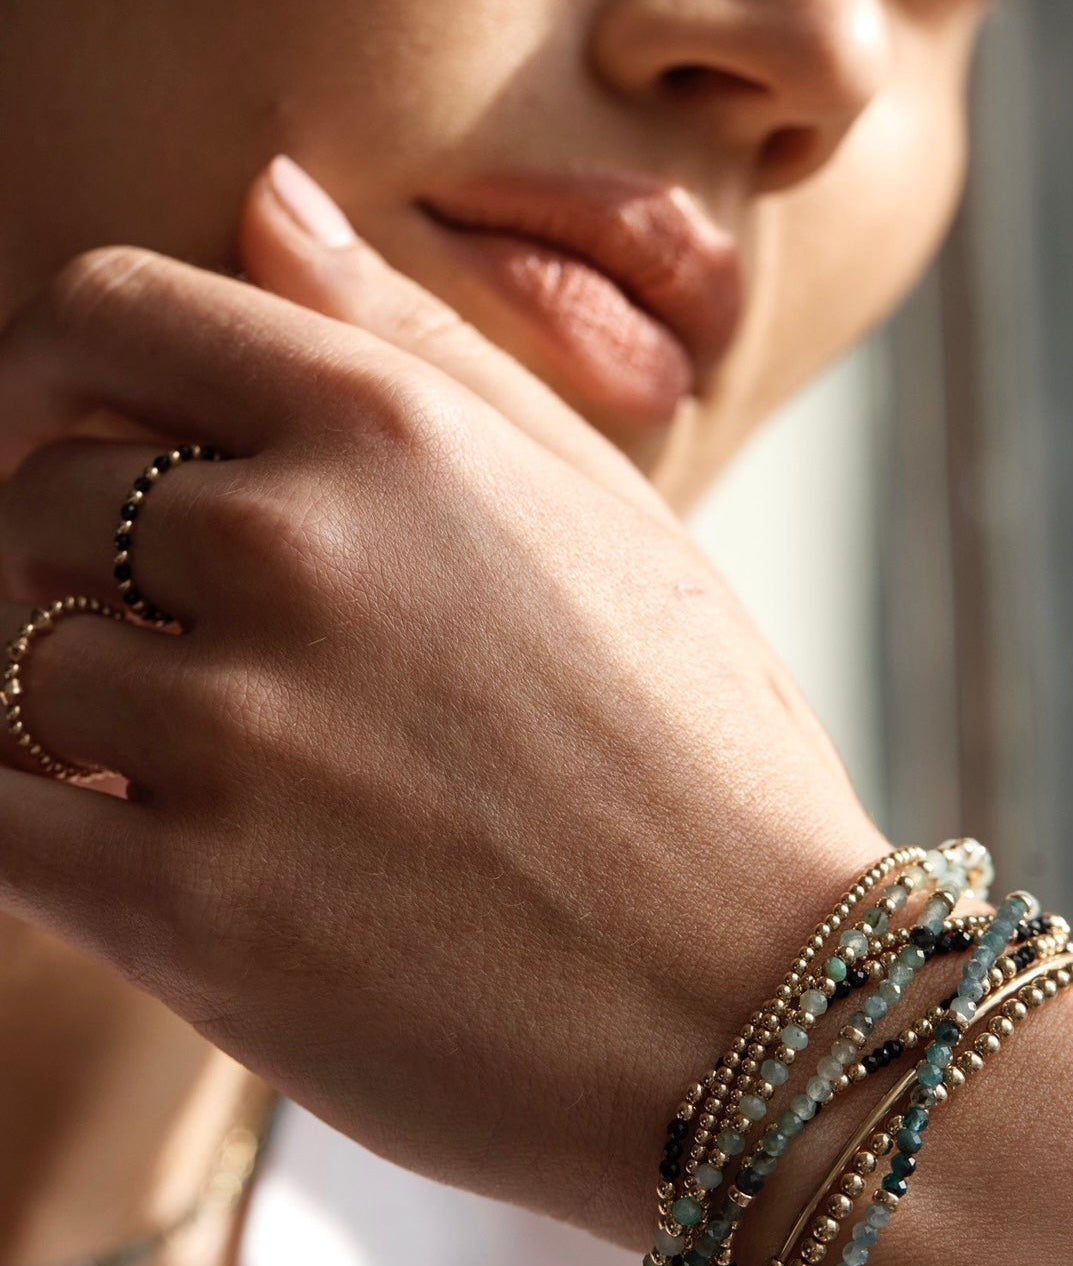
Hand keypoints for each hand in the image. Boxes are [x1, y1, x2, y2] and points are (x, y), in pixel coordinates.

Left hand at [0, 161, 886, 1249]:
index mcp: (394, 435)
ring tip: (204, 775)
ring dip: (74, 715)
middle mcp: (297, 556)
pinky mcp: (190, 918)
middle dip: (83, 574)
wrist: (754, 1012)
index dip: (47, 374)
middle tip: (189, 657)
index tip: (58, 442)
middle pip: (37, 500)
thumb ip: (426, 347)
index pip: (106, 313)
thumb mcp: (607, 516)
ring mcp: (234, 738)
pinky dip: (34, 820)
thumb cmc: (701, 762)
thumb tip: (265, 202)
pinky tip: (141, 845)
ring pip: (6, 665)